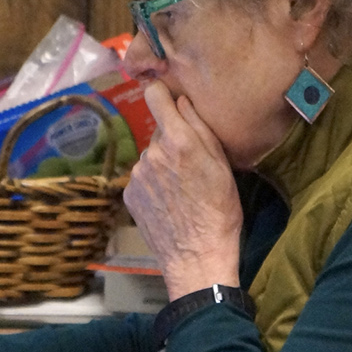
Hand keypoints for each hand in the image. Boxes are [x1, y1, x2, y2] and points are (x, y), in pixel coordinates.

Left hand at [123, 81, 243, 299]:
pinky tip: (169, 203)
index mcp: (178, 141)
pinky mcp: (129, 194)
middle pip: (159, 132)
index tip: (168, 99)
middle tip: (191, 166)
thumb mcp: (222, 166)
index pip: (155, 96)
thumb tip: (182, 100)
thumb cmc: (220, 212)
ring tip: (182, 190)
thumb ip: (200, 127)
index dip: (162, 94)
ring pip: (151, 157)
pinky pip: (142, 178)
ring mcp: (137, 174)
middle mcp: (152, 153)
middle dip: (173, 141)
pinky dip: (153, 185)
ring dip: (163, 165)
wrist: (197, 257)